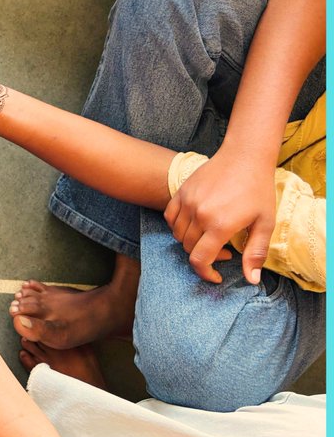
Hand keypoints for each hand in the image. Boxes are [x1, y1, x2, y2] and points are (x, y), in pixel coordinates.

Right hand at [163, 148, 275, 283]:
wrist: (244, 157)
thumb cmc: (258, 190)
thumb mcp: (265, 223)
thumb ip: (256, 253)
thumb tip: (252, 280)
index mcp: (220, 225)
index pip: (200, 259)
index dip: (205, 273)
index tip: (216, 277)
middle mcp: (199, 215)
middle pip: (188, 248)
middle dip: (204, 256)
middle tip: (223, 251)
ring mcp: (187, 202)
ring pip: (177, 234)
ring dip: (190, 242)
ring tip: (209, 236)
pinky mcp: (181, 192)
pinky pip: (170, 217)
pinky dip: (177, 226)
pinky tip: (193, 224)